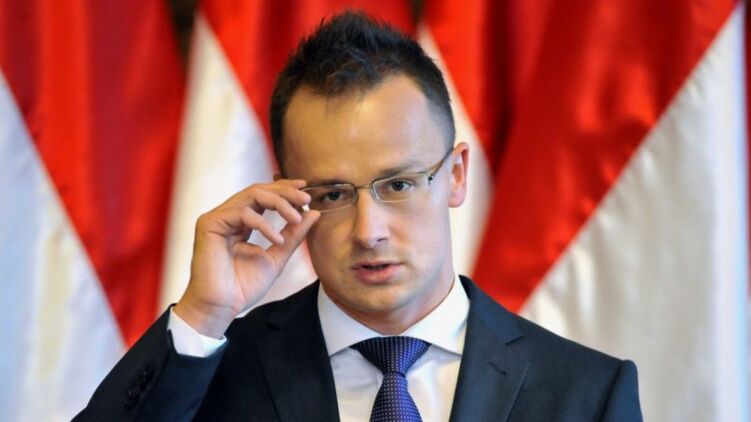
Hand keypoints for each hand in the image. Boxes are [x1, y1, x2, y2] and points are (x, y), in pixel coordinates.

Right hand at [173, 179, 319, 337]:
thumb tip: (313, 213)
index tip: (306, 189)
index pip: (263, 195)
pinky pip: (243, 213)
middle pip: (259, 189)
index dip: (284, 188)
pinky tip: (277, 240)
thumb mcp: (278, 256)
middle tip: (306, 199)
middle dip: (285, 191)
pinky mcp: (209, 223)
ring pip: (252, 195)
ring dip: (279, 203)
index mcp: (242, 222)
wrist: (222, 307)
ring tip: (296, 218)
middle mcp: (228, 215)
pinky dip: (264, 224)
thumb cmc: (244, 287)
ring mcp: (217, 218)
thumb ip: (294, 234)